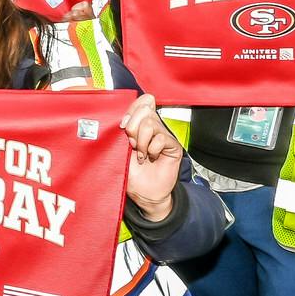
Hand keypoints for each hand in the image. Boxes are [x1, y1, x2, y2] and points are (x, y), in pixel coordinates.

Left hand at [118, 92, 183, 219]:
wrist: (144, 193)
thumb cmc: (132, 173)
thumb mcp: (121, 150)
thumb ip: (124, 131)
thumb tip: (125, 117)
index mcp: (140, 124)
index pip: (141, 102)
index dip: (131, 111)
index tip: (123, 127)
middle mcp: (153, 127)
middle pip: (144, 110)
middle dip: (133, 128)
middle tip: (132, 145)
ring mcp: (164, 135)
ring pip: (150, 124)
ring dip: (141, 142)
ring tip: (141, 154)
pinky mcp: (173, 145)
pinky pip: (161, 138)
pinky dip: (152, 149)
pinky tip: (151, 158)